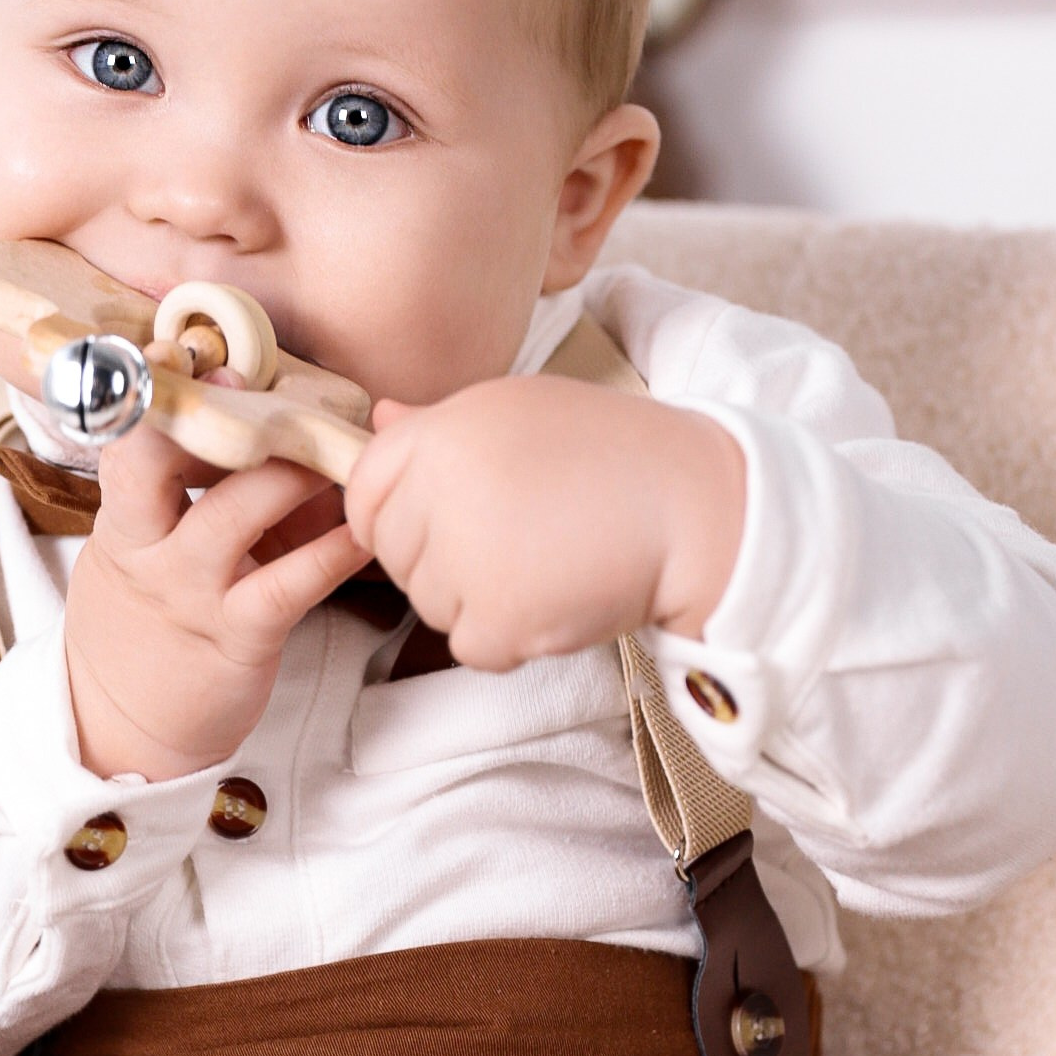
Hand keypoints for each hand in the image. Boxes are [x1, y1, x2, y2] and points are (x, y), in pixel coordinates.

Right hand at [64, 418, 370, 779]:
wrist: (127, 728)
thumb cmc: (155, 614)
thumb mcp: (146, 547)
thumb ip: (185, 487)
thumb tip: (255, 411)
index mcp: (124, 517)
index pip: (122, 442)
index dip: (146, 394)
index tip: (174, 349)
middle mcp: (148, 547)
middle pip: (149, 466)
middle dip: (204, 417)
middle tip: (257, 385)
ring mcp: (190, 591)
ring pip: (230, 515)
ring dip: (287, 472)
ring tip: (333, 444)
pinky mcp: (238, 636)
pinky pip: (291, 583)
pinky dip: (335, 549)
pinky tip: (367, 528)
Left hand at [342, 378, 745, 672]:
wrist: (692, 508)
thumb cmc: (610, 450)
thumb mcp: (519, 409)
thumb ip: (438, 424)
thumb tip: (377, 421)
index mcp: (443, 434)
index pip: (363, 486)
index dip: (382, 510)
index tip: (425, 521)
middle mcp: (443, 493)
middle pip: (391, 551)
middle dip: (434, 556)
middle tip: (506, 541)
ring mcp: (468, 560)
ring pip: (428, 602)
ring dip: (472, 598)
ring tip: (540, 561)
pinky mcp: (501, 620)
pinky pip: (469, 646)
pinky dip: (506, 638)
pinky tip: (551, 599)